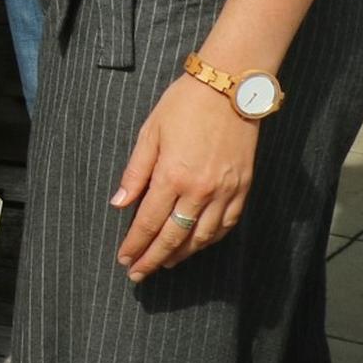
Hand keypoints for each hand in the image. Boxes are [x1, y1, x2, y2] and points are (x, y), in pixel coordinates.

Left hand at [112, 69, 259, 279]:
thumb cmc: (183, 106)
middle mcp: (200, 190)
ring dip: (182, 254)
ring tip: (165, 262)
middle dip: (153, 259)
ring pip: (202, 237)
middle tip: (138, 274)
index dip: (136, 244)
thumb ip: (135, 172)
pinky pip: (227, 225)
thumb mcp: (150, 134)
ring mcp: (226, 192)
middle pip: (174, 237)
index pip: (149, 222)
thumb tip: (119, 204)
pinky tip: (197, 244)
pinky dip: (210, 239)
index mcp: (173, 176)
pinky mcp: (244, 188)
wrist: (230, 89)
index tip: (124, 259)